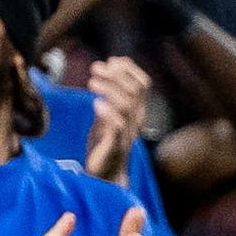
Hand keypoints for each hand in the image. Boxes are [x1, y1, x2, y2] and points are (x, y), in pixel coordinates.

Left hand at [82, 54, 158, 183]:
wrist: (106, 174)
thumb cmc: (107, 140)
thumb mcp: (109, 110)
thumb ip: (112, 90)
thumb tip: (113, 62)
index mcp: (137, 111)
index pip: (143, 84)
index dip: (129, 69)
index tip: (111, 61)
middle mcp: (136, 120)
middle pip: (135, 91)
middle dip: (115, 75)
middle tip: (94, 69)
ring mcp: (127, 133)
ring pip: (127, 105)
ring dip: (109, 89)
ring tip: (91, 82)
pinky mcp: (115, 147)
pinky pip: (117, 127)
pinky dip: (107, 112)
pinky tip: (95, 104)